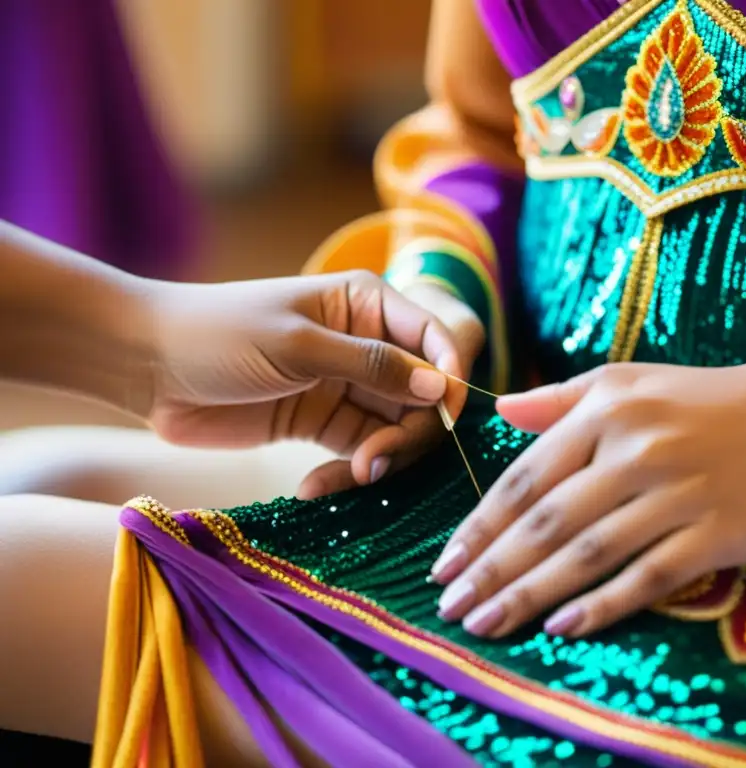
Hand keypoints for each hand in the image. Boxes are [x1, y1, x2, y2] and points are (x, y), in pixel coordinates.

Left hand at [145, 271, 483, 496]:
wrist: (147, 366)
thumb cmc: (220, 334)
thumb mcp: (300, 345)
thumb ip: (373, 366)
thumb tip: (443, 388)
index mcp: (367, 305)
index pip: (433, 340)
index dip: (449, 378)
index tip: (448, 418)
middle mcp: (366, 345)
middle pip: (422, 394)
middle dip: (411, 431)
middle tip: (377, 462)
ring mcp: (346, 387)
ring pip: (394, 429)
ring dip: (381, 458)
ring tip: (352, 477)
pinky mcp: (322, 425)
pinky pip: (358, 453)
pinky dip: (348, 475)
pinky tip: (317, 488)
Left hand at [429, 349, 745, 638]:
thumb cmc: (701, 398)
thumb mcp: (626, 380)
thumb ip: (560, 399)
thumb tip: (498, 411)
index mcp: (606, 413)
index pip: (526, 480)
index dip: (480, 527)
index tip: (445, 564)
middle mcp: (635, 452)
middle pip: (547, 524)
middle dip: (493, 571)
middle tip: (452, 608)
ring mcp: (676, 495)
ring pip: (588, 555)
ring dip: (531, 594)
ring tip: (488, 623)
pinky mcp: (715, 534)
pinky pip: (648, 576)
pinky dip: (603, 605)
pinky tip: (561, 627)